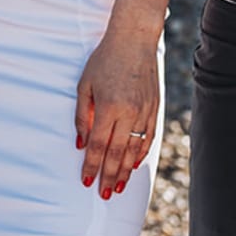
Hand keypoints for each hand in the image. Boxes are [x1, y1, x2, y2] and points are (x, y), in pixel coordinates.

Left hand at [76, 28, 158, 197]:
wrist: (134, 40)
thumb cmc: (104, 60)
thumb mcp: (84, 85)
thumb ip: (82, 116)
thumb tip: (80, 143)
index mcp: (108, 107)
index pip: (97, 145)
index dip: (91, 166)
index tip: (86, 181)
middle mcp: (128, 113)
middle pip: (116, 153)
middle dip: (108, 176)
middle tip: (104, 195)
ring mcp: (144, 112)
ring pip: (134, 150)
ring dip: (125, 170)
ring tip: (118, 187)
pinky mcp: (154, 108)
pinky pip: (147, 138)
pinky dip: (140, 154)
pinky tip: (133, 165)